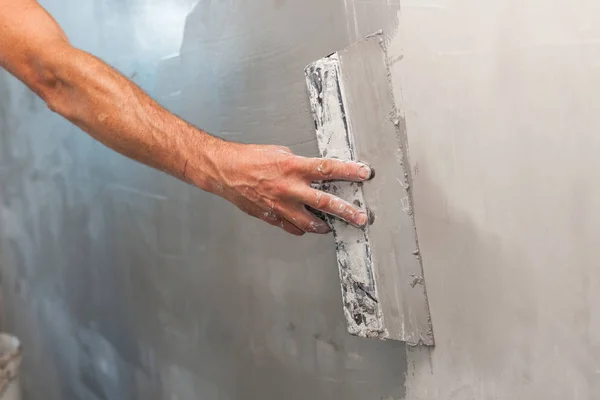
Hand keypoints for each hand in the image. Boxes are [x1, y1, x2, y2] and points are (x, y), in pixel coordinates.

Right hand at [202, 142, 372, 235]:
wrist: (224, 170)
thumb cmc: (249, 158)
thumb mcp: (280, 152)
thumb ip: (299, 165)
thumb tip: (313, 172)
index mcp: (292, 167)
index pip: (328, 168)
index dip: (349, 171)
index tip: (364, 173)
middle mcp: (288, 188)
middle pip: (324, 202)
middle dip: (346, 211)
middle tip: (360, 217)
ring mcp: (280, 205)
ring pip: (308, 223)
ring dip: (322, 226)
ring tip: (330, 226)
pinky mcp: (270, 216)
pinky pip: (290, 227)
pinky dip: (299, 227)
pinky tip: (303, 225)